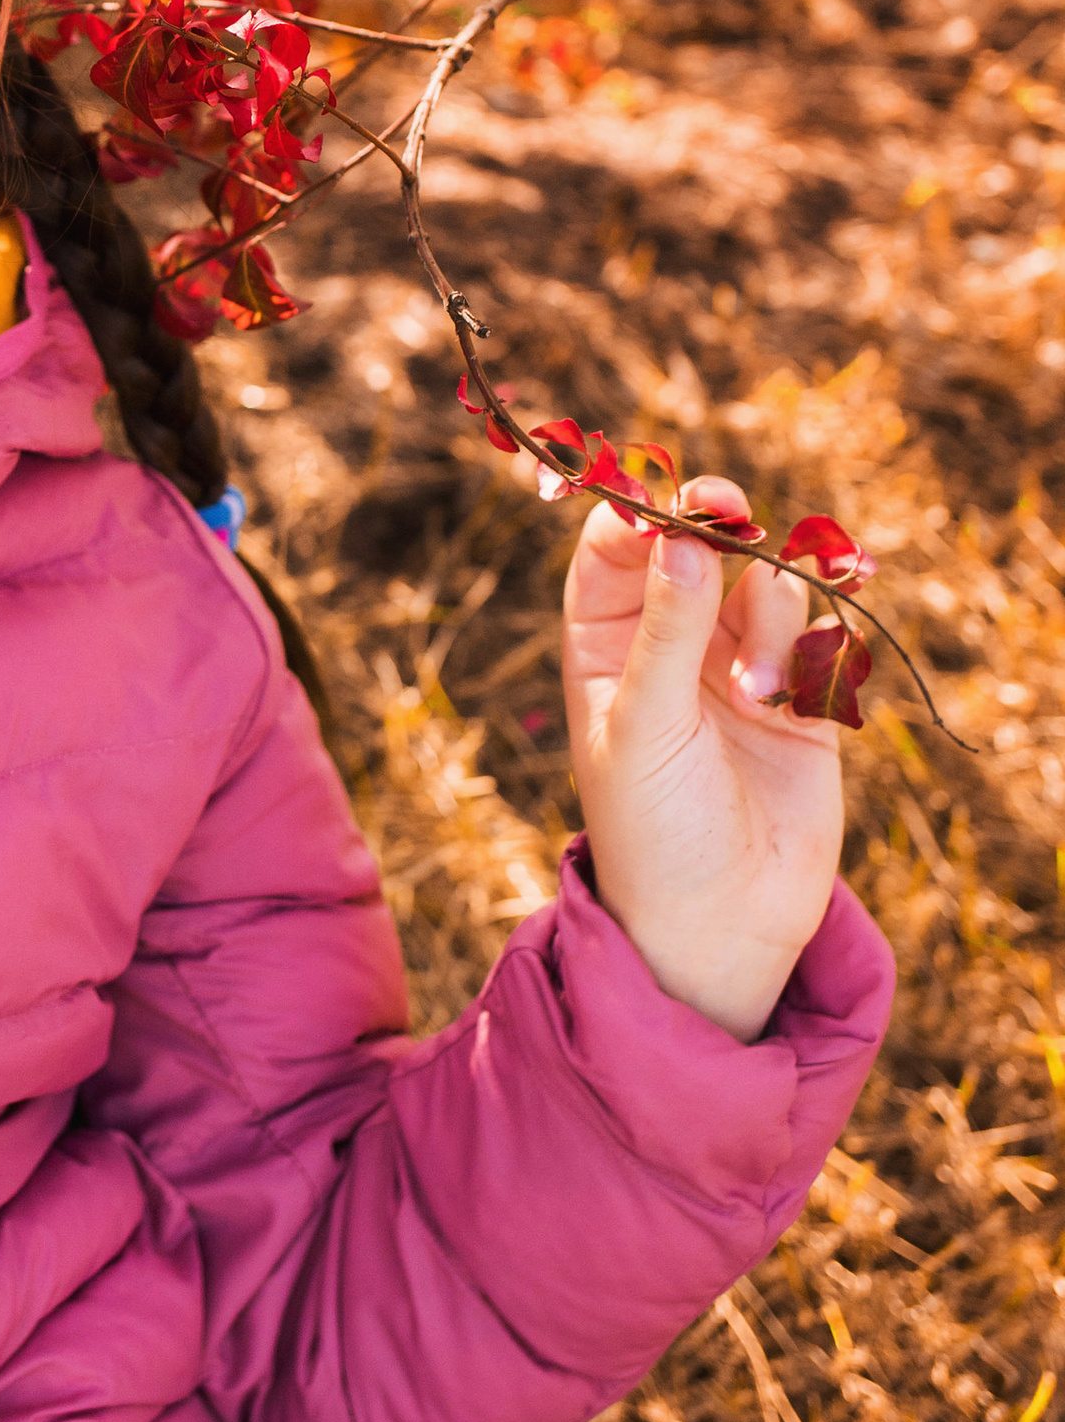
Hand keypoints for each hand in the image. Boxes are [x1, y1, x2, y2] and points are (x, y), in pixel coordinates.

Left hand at [561, 479, 845, 1042]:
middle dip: (714, 527)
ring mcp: (739, 671)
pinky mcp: (802, 701)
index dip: (634, 516)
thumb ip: (669, 631)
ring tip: (758, 688)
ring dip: (767, 615)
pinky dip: (811, 652)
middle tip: (727, 509)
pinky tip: (792, 701)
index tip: (659, 495)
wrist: (722, 926)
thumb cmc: (653, 830)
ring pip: (764, 588)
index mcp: (605, 649)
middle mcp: (670, 649)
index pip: (614, 555)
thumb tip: (682, 539)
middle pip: (697, 553)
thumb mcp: (646, 726)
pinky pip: (816, 639)